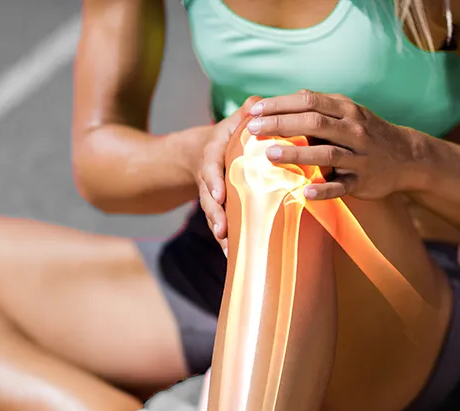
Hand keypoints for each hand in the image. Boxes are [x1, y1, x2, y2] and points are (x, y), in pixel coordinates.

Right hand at [196, 96, 263, 255]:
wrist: (202, 153)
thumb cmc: (227, 135)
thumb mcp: (233, 121)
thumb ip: (247, 112)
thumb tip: (258, 103)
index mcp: (213, 156)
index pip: (210, 168)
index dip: (213, 182)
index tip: (218, 194)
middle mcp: (209, 179)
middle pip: (209, 200)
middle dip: (214, 216)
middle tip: (222, 231)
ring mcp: (212, 196)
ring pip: (213, 217)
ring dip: (219, 233)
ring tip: (228, 250)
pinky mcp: (220, 209)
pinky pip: (222, 226)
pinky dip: (227, 243)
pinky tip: (234, 258)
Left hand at [245, 90, 418, 201]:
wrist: (407, 157)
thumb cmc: (367, 133)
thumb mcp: (348, 112)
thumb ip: (319, 106)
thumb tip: (287, 98)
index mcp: (345, 110)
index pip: (308, 101)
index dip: (280, 105)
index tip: (254, 111)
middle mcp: (353, 130)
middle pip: (314, 124)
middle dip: (281, 125)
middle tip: (253, 130)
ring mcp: (359, 157)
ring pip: (326, 153)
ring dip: (297, 154)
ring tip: (270, 155)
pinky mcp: (362, 181)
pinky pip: (341, 186)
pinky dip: (324, 189)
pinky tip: (305, 192)